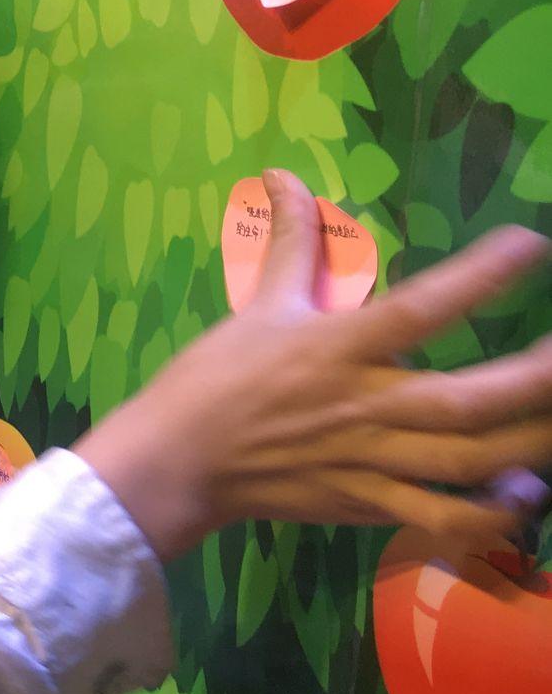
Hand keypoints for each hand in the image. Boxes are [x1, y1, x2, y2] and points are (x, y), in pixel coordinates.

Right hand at [76, 172, 551, 560]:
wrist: (177, 462)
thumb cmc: (215, 378)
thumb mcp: (257, 305)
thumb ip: (289, 242)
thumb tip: (284, 176)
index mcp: (336, 347)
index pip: (419, 308)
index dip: (479, 277)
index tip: (531, 244)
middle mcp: (363, 404)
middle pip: (464, 399)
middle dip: (534, 380)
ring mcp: (370, 460)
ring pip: (468, 460)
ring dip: (530, 443)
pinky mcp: (369, 502)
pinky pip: (442, 517)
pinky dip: (490, 514)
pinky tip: (526, 492)